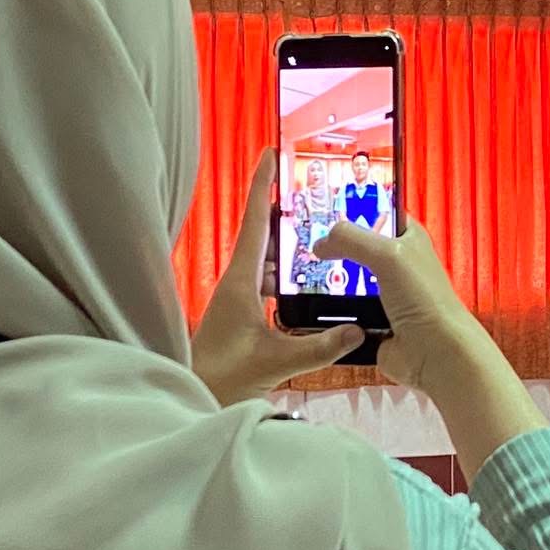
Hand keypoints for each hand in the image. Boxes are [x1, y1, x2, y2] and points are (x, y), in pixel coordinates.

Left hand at [191, 151, 363, 403]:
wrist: (192, 395)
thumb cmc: (221, 376)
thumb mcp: (277, 361)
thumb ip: (319, 347)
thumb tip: (356, 332)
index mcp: (241, 281)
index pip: (256, 221)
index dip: (264, 185)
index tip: (272, 154)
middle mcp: (238, 283)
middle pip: (264, 235)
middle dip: (287, 212)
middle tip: (311, 191)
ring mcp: (238, 298)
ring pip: (268, 261)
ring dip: (290, 248)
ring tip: (320, 235)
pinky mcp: (242, 315)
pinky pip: (268, 284)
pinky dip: (287, 276)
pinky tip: (306, 283)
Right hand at [312, 216, 494, 398]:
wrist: (435, 354)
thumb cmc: (427, 301)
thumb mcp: (387, 254)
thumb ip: (351, 239)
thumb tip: (322, 242)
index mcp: (407, 240)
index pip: (377, 213)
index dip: (354, 209)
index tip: (324, 208)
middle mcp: (396, 266)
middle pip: (355, 250)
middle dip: (334, 251)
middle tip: (305, 247)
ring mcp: (384, 296)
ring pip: (346, 284)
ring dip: (330, 285)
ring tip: (303, 279)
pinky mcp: (372, 323)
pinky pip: (343, 315)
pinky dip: (332, 315)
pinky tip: (315, 310)